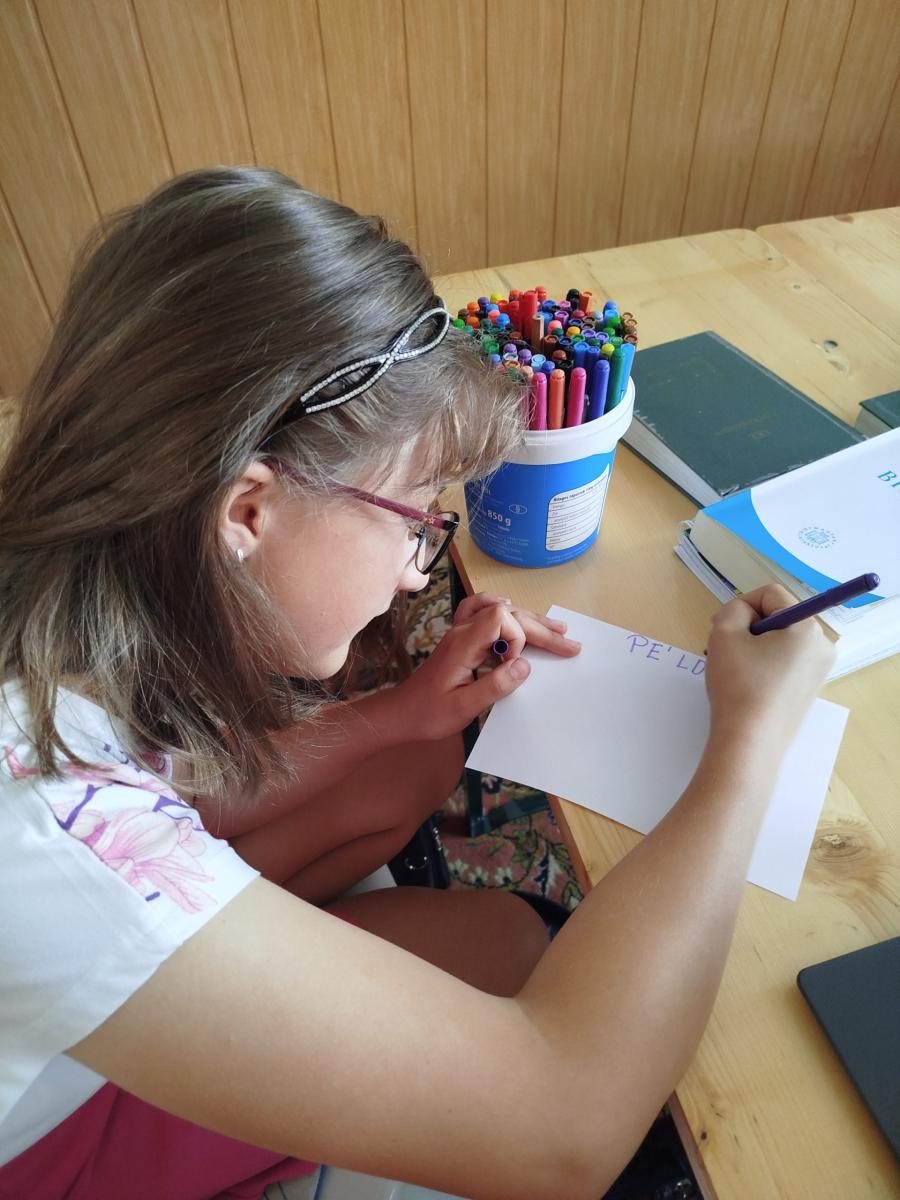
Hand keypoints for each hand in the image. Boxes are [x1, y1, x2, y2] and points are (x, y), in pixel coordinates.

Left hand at [395, 593, 580, 740]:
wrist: (401, 714)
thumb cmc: (428, 714)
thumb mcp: (463, 708)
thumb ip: (495, 686)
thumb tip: (525, 665)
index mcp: (462, 645)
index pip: (499, 618)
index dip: (516, 637)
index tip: (514, 664)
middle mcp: (462, 632)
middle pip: (507, 613)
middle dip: (540, 628)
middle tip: (570, 645)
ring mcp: (460, 633)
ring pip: (499, 611)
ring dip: (529, 620)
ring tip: (557, 629)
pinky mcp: (461, 640)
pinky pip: (483, 612)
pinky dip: (505, 612)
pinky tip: (518, 615)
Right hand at [704, 584, 835, 748]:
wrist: (749, 741)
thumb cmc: (738, 684)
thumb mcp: (724, 632)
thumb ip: (733, 609)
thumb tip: (745, 615)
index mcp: (807, 628)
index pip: (771, 595)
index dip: (742, 605)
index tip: (723, 628)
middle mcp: (822, 646)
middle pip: (779, 618)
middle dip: (750, 628)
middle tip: (727, 650)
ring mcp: (819, 671)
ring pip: (781, 641)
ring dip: (756, 647)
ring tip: (736, 669)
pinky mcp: (809, 691)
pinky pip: (785, 663)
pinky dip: (765, 666)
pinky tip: (749, 685)